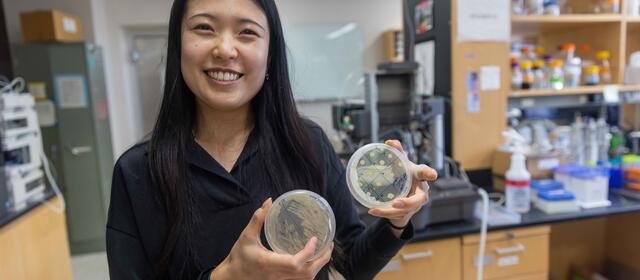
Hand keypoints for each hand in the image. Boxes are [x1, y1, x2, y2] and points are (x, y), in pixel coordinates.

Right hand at [212, 198, 333, 279]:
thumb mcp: (246, 237)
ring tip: (325, 251)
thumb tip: (269, 201)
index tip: (315, 239)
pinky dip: (311, 271)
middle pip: (307, 273)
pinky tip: (313, 260)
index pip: (295, 263)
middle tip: (329, 244)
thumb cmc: (239, 258)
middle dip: (322, 260)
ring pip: (306, 279)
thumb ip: (258, 219)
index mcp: (270, 263)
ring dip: (319, 266)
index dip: (308, 252)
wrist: (232, 278)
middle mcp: (278, 275)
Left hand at [367, 140, 437, 231]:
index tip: (433, 175)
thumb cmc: (405, 174)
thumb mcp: (401, 162)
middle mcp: (420, 191)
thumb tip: (390, 142)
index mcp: (419, 176)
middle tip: (396, 203)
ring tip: (375, 210)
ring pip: (404, 210)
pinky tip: (373, 211)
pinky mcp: (407, 212)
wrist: (404, 193)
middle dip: (408, 203)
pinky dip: (383, 213)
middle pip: (418, 199)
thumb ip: (397, 151)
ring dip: (389, 211)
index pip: (424, 173)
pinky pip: (396, 215)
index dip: (429, 173)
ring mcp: (415, 204)